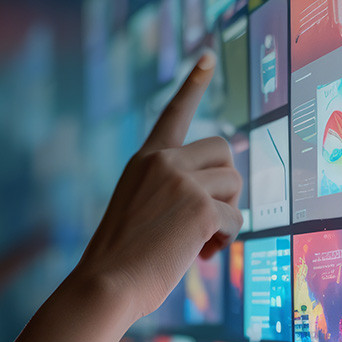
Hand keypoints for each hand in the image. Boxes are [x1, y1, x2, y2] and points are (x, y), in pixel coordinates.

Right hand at [72, 52, 242, 324]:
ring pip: (234, 184)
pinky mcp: (199, 205)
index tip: (208, 57)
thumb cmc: (121, 260)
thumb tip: (220, 205)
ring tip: (200, 243)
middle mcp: (163, 161)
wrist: (106, 284)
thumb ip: (172, 193)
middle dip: (226, 185)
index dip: (193, 84)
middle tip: (209, 218)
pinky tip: (200, 255)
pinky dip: (225, 241)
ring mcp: (181, 180)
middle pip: (223, 151)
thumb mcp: (142, 211)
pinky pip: (235, 219)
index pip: (173, 113)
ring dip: (227, 216)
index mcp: (145, 160)